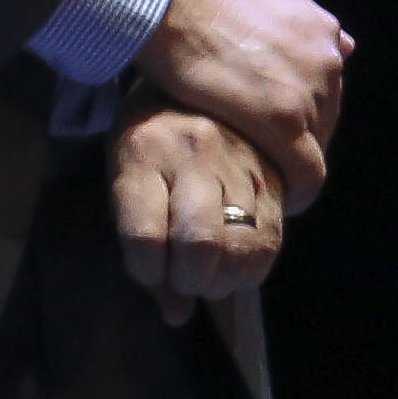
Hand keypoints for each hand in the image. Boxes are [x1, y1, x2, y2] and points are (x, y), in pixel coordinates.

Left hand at [112, 106, 286, 324]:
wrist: (191, 83)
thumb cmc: (144, 142)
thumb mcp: (124, 180)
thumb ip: (141, 248)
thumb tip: (176, 315)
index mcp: (140, 154)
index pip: (144, 235)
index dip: (146, 270)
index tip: (147, 271)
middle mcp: (192, 156)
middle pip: (199, 243)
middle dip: (190, 279)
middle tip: (183, 280)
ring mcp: (237, 164)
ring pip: (243, 245)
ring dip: (225, 280)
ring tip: (208, 279)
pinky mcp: (272, 177)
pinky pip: (273, 238)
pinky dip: (253, 270)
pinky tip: (236, 270)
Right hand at [135, 0, 348, 210]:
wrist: (168, 0)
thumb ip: (292, 4)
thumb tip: (331, 34)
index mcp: (317, 26)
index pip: (324, 78)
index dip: (299, 99)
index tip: (275, 115)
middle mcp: (324, 57)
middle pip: (325, 111)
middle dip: (301, 129)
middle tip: (267, 146)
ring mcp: (307, 90)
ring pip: (317, 141)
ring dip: (296, 156)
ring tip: (270, 172)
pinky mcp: (284, 121)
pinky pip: (308, 170)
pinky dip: (300, 189)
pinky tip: (285, 201)